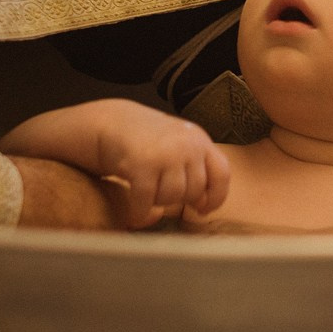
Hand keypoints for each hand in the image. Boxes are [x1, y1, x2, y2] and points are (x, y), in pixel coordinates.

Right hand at [95, 104, 232, 228]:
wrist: (110, 121)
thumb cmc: (146, 138)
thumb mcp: (178, 143)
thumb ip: (195, 167)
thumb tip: (203, 204)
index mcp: (199, 139)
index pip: (222, 174)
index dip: (216, 197)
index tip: (202, 209)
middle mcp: (186, 144)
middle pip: (195, 190)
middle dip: (178, 199)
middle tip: (161, 190)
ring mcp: (165, 153)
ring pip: (173, 197)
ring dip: (158, 202)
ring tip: (148, 191)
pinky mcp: (142, 164)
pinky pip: (147, 201)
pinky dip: (140, 210)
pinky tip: (136, 209)